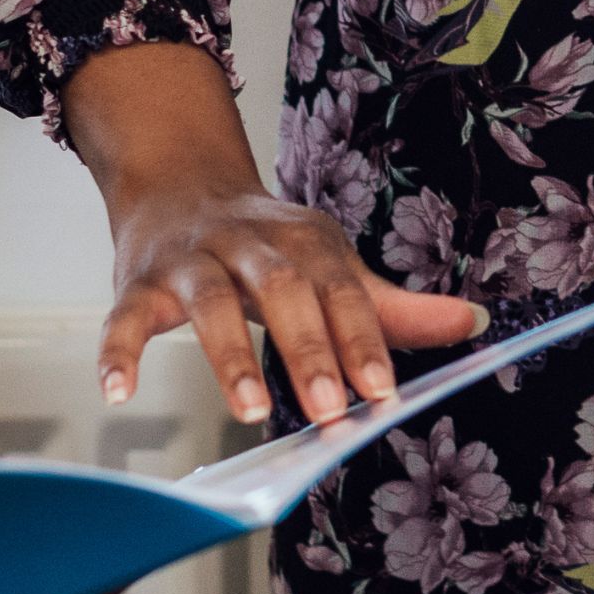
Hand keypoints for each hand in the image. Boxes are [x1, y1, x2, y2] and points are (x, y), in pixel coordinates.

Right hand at [64, 42, 486, 426]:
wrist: (179, 182)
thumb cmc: (265, 246)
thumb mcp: (331, 266)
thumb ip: (393, 307)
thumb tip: (475, 324)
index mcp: (306, 242)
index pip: (341, 290)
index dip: (363, 340)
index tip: (382, 394)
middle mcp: (249, 244)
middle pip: (281, 290)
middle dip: (306, 349)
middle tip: (327, 411)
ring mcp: (190, 261)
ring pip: (208, 301)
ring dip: (230, 356)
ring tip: (249, 410)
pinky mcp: (137, 283)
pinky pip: (125, 318)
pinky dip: (118, 353)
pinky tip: (120, 393)